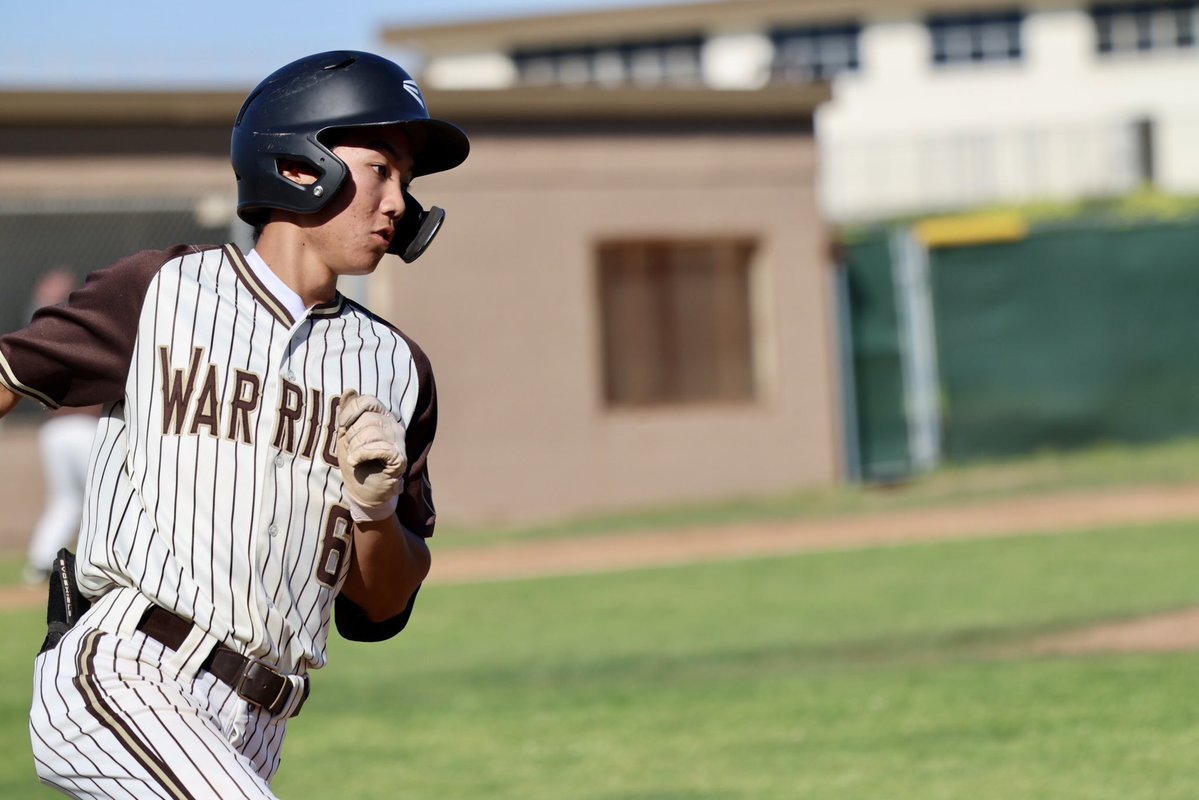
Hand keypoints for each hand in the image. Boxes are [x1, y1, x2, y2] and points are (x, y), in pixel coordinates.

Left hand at [336, 389, 406, 521]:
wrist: (365, 492)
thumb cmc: (357, 463)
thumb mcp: (347, 435)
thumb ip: (348, 413)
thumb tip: (349, 390)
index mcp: (382, 417)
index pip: (367, 401)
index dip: (351, 411)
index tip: (343, 425)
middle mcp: (394, 426)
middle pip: (367, 418)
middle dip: (352, 435)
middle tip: (354, 450)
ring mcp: (399, 442)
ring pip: (370, 433)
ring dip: (355, 448)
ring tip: (357, 458)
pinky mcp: (399, 459)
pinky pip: (377, 447)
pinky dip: (361, 455)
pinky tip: (358, 462)